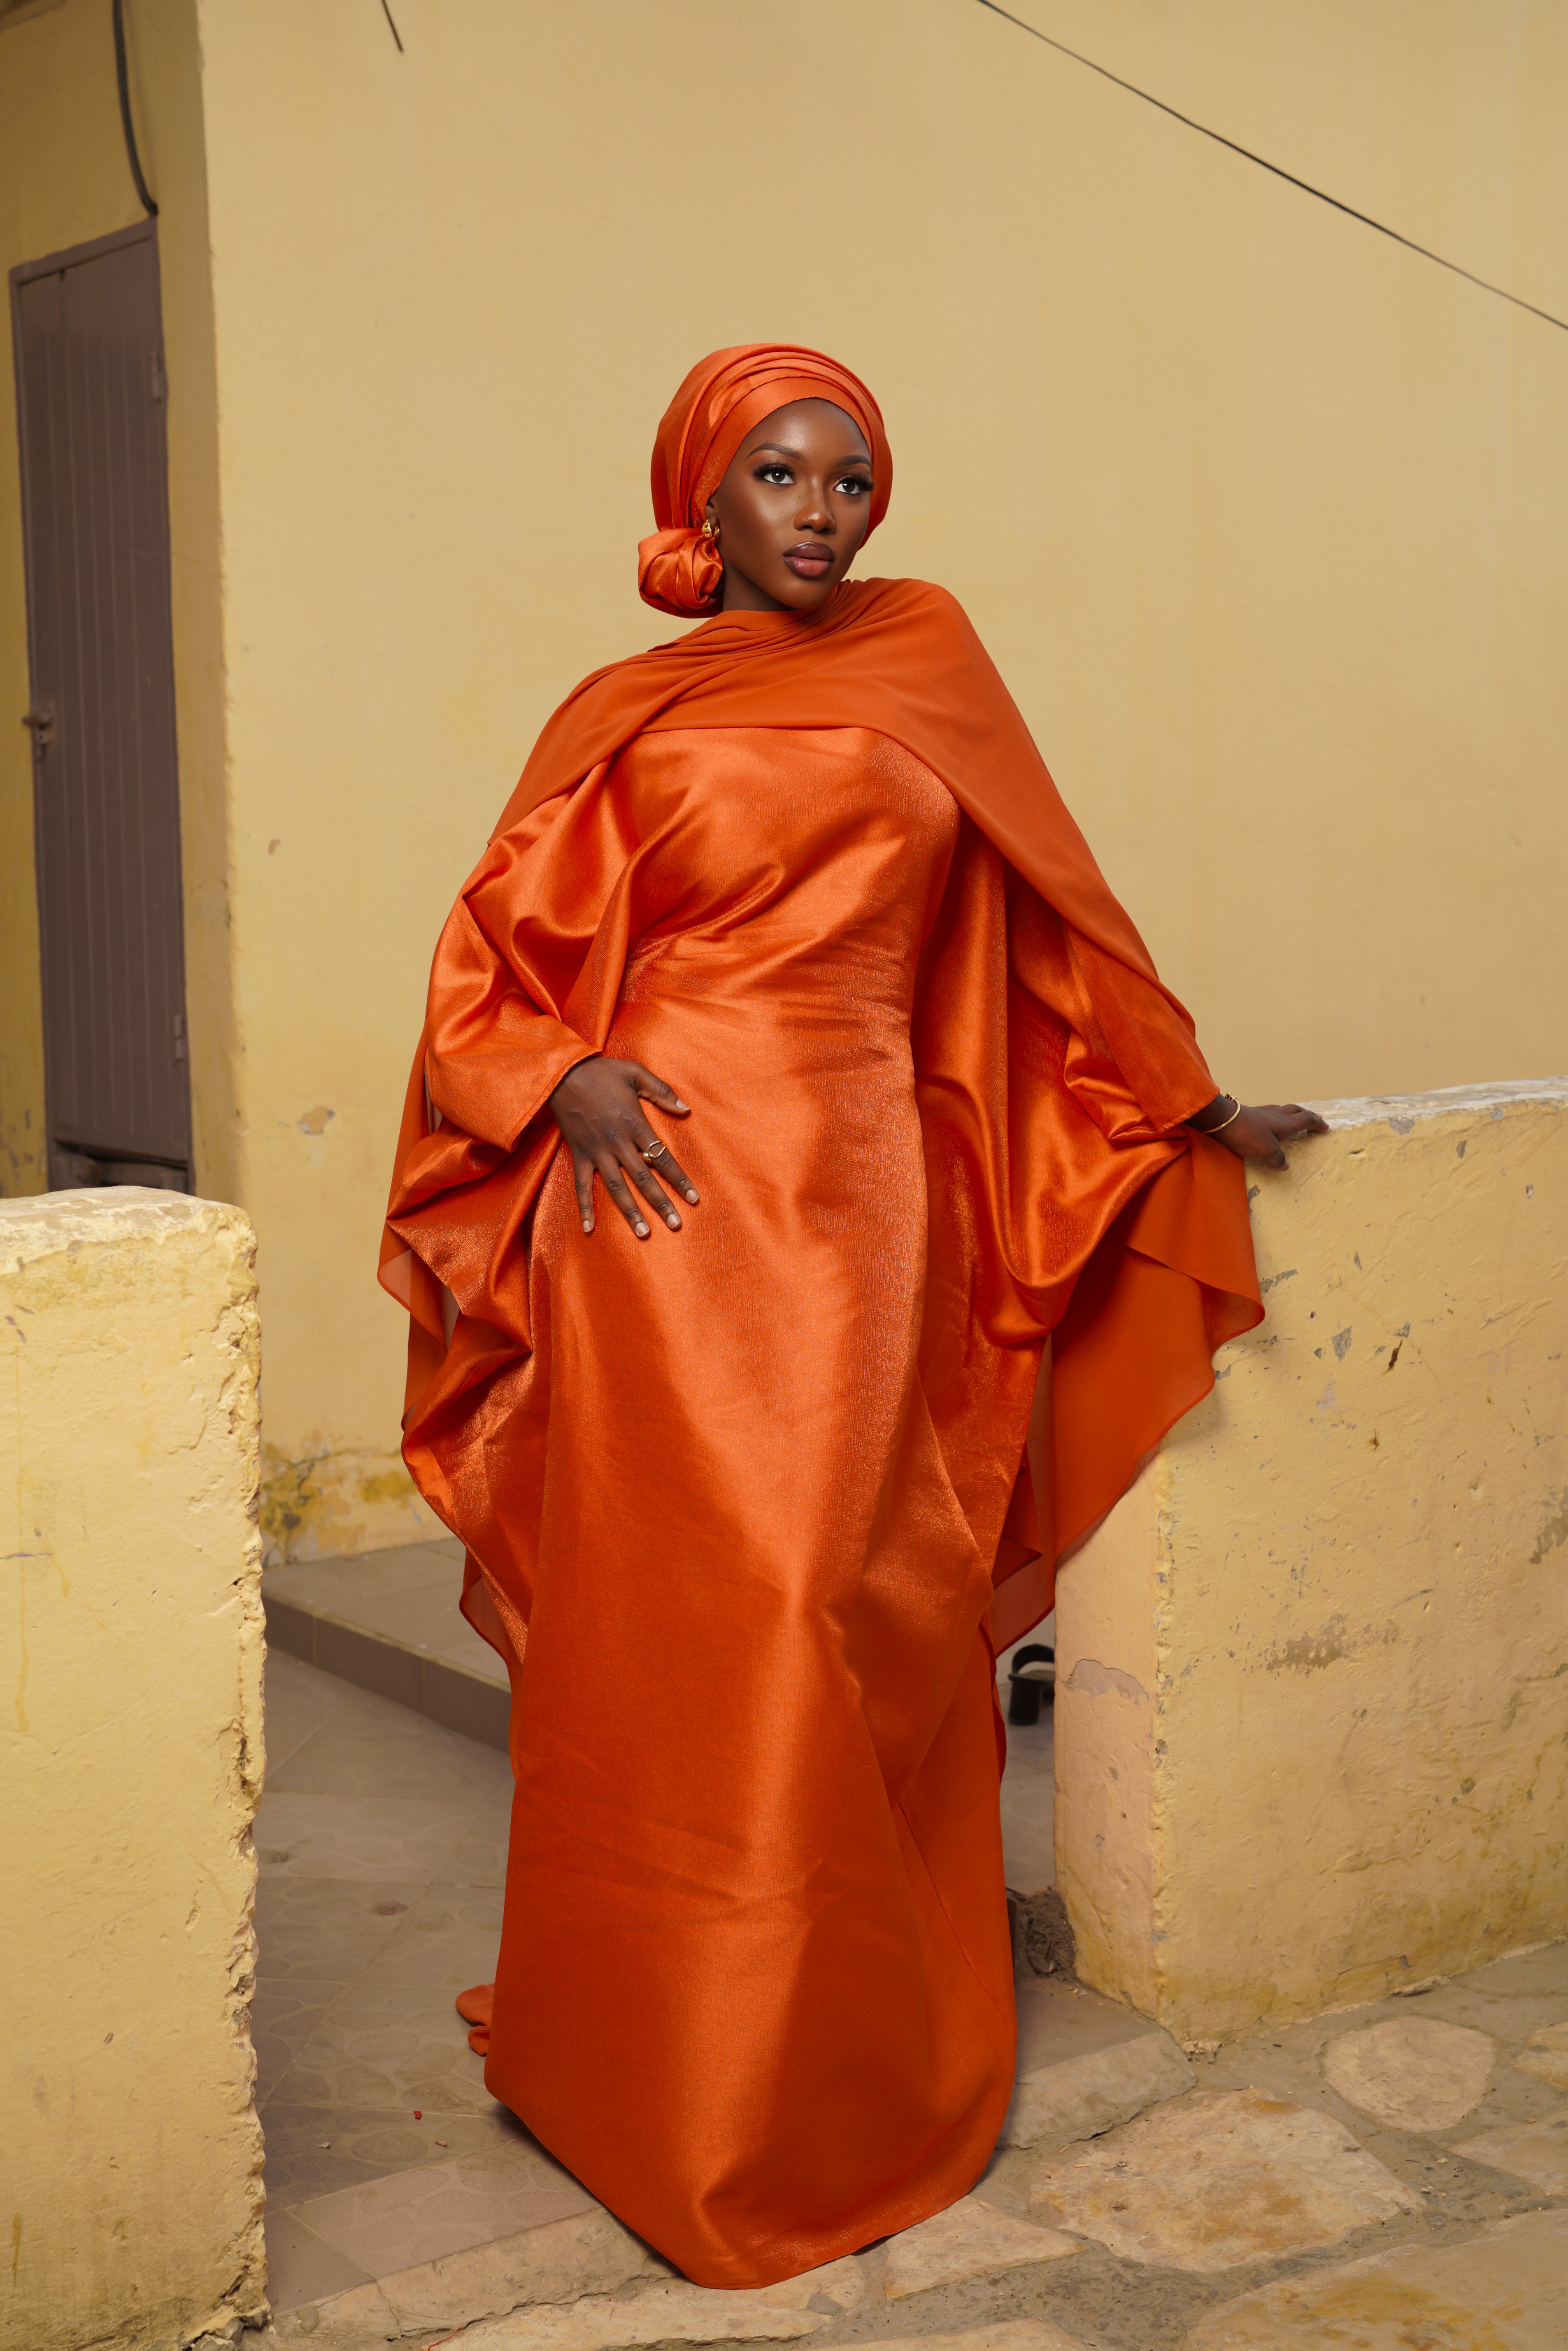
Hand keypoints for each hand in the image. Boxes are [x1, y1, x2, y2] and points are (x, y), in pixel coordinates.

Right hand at [548, 1058, 698, 1237]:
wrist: (561, 1074)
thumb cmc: (602, 1072)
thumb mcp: (635, 1073)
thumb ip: (662, 1091)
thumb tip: (685, 1109)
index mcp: (634, 1124)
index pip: (662, 1158)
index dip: (679, 1180)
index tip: (693, 1199)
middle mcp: (617, 1143)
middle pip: (643, 1179)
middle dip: (661, 1202)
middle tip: (676, 1224)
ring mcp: (597, 1151)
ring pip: (617, 1188)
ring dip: (631, 1212)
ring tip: (644, 1233)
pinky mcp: (579, 1154)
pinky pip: (581, 1186)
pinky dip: (585, 1207)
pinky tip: (589, 1228)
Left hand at [1189, 1097, 1328, 1170]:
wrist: (1221, 1119)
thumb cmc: (1247, 1135)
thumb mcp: (1266, 1151)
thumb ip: (1278, 1158)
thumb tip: (1285, 1165)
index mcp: (1284, 1124)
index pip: (1306, 1121)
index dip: (1316, 1123)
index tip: (1325, 1127)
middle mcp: (1275, 1115)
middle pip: (1296, 1111)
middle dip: (1308, 1115)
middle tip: (1315, 1117)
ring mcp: (1262, 1112)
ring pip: (1283, 1109)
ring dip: (1293, 1112)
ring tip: (1296, 1116)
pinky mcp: (1249, 1113)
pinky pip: (1270, 1111)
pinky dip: (1277, 1114)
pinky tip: (1271, 1117)